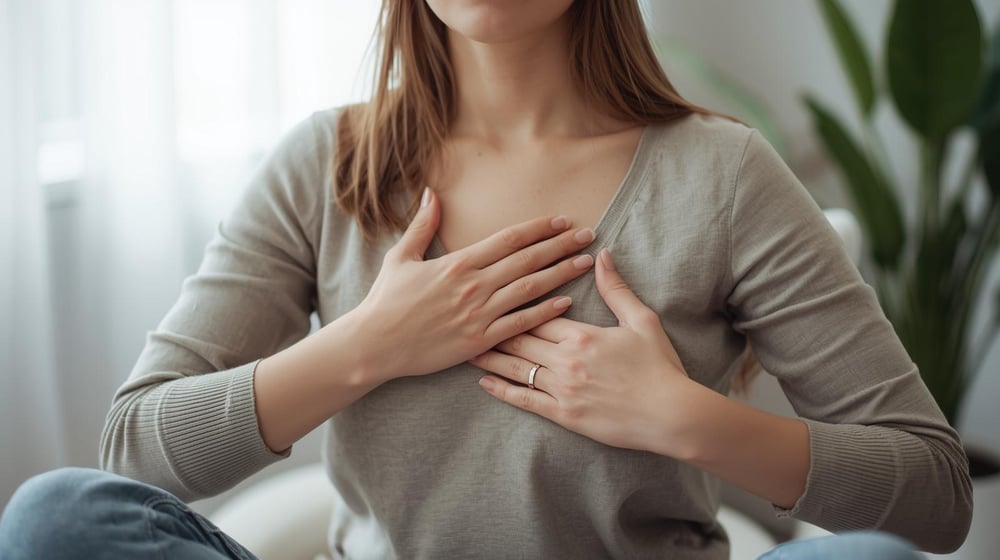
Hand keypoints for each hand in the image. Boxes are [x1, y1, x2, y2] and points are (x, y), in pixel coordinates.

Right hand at [353, 188, 595, 383]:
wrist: (374, 344)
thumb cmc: (386, 300)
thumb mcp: (401, 256)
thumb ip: (422, 224)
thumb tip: (431, 192)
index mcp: (458, 262)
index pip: (509, 239)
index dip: (539, 228)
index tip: (563, 220)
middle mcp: (473, 285)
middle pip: (527, 259)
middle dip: (561, 245)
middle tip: (588, 235)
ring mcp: (478, 314)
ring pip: (530, 289)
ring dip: (561, 274)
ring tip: (585, 263)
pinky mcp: (479, 341)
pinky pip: (520, 324)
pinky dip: (545, 312)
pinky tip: (566, 302)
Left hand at [471, 248, 694, 454]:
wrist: (671, 414)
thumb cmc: (660, 366)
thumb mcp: (642, 320)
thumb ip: (616, 289)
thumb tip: (602, 255)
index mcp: (582, 335)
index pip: (538, 313)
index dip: (515, 304)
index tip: (493, 293)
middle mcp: (566, 361)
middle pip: (519, 339)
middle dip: (492, 328)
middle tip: (466, 317)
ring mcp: (563, 390)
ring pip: (516, 369)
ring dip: (490, 357)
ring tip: (466, 348)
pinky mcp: (564, 415)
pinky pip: (526, 401)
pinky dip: (503, 391)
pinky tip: (485, 384)